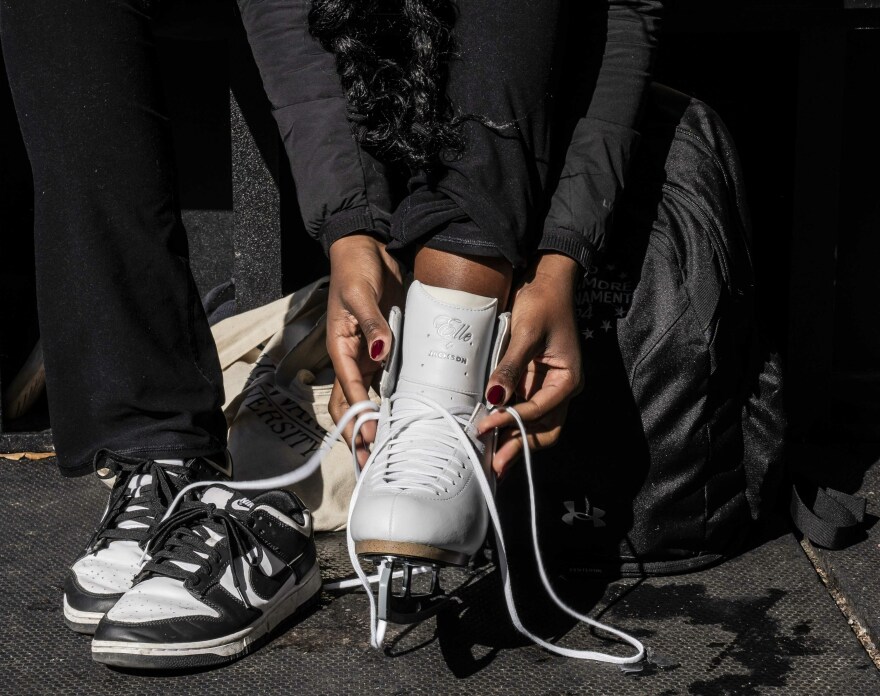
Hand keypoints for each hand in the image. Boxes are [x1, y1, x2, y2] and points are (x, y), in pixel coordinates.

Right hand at [326, 233, 403, 465]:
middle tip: (369, 463)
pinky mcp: (384, 349)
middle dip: (357, 434)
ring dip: (372, 425)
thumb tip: (381, 350)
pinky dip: (389, 403)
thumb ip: (372, 323)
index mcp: (340, 347)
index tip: (369, 439)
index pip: (349, 389)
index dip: (359, 416)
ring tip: (384, 452)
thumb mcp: (361, 293)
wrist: (367, 249)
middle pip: (350, 405)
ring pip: (366, 400)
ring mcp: (367, 356)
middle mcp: (352, 357)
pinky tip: (401, 420)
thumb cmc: (356, 269)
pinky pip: (384, 382)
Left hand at [477, 253, 582, 476]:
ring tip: (493, 457)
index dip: (512, 421)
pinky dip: (510, 422)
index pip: (540, 410)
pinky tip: (493, 432)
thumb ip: (511, 367)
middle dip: (521, 447)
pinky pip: (524, 410)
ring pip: (536, 425)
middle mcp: (562, 388)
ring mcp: (549, 387)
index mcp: (568, 379)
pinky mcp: (534, 382)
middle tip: (496, 464)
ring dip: (515, 440)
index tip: (486, 426)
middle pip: (544, 429)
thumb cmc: (542, 303)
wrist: (546, 282)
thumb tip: (494, 397)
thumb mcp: (527, 333)